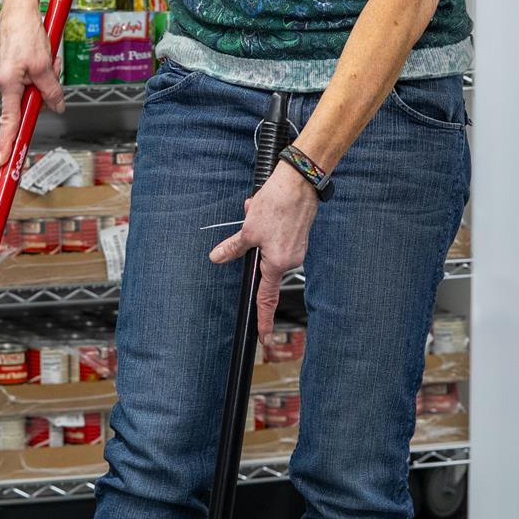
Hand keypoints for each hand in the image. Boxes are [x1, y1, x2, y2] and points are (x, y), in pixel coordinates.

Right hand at [0, 2, 64, 166]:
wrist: (19, 11)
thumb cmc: (25, 32)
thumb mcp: (45, 65)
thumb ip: (51, 91)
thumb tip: (56, 106)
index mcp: (7, 85)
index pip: (9, 123)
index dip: (8, 144)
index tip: (4, 161)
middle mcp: (2, 85)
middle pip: (28, 105)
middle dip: (43, 93)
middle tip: (49, 69)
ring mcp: (5, 79)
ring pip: (32, 91)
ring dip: (44, 79)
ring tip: (46, 58)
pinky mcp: (11, 72)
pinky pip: (30, 81)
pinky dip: (40, 71)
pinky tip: (42, 55)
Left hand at [209, 161, 319, 342]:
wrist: (301, 181)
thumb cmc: (278, 203)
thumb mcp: (248, 229)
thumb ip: (233, 248)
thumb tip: (217, 258)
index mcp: (277, 263)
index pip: (266, 298)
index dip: (263, 319)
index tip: (262, 337)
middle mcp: (290, 260)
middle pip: (262, 265)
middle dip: (250, 247)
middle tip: (249, 220)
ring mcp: (296, 249)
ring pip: (267, 248)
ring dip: (257, 233)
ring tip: (255, 211)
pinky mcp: (298, 237)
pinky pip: (276, 238)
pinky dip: (266, 226)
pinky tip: (264, 210)